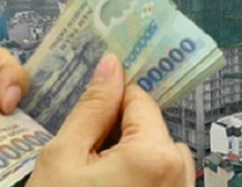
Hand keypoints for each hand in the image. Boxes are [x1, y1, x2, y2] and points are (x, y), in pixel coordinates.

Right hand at [29, 54, 194, 186]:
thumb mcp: (63, 157)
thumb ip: (91, 108)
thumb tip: (110, 65)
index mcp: (154, 155)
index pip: (139, 99)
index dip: (110, 100)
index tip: (89, 109)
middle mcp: (178, 173)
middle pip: (152, 127)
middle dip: (121, 132)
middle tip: (86, 155)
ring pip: (159, 154)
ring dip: (133, 157)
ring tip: (96, 179)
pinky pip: (164, 179)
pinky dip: (143, 178)